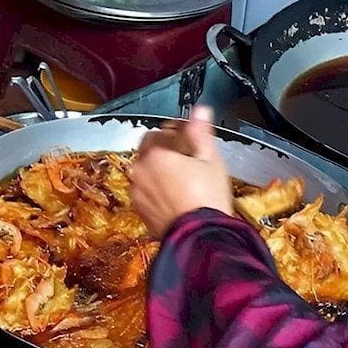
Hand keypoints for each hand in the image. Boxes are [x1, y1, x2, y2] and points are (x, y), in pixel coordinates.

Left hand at [130, 106, 233, 237]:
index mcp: (154, 155)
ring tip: (182, 180)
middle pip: (146, 153)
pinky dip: (155, 190)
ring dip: (157, 172)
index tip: (187, 140)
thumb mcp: (210, 159)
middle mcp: (139, 172)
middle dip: (162, 152)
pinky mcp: (139, 211)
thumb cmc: (208, 197)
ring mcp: (137, 193)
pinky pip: (145, 193)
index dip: (172, 135)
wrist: (200, 236)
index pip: (156, 134)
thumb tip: (200, 111)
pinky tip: (175, 196)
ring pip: (144, 174)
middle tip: (185, 160)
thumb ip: (200, 132)